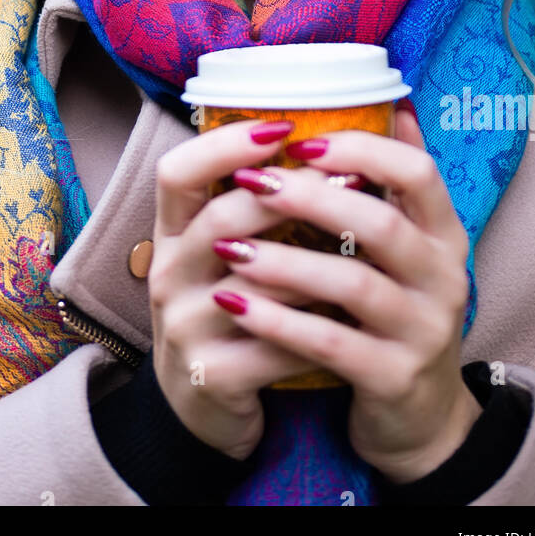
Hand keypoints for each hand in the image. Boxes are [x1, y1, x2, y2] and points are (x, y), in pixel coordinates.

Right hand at [149, 116, 340, 461]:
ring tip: (366, 242)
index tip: (282, 126)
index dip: (223, 144)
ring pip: (256, 284)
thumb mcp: (222, 255)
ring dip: (315, 263)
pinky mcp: (212, 377)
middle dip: (289, 194)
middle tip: (348, 176)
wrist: (201, 409)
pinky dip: (318, 328)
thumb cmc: (227, 312)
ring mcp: (185, 328)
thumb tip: (317, 132)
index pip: (176, 172)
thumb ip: (254, 202)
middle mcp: (168, 274)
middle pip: (221, 219)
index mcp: (172, 235)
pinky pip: (274, 345)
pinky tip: (354, 315)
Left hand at [208, 104, 483, 482]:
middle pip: (382, 225)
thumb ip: (396, 184)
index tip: (304, 141)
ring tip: (227, 248)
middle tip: (250, 182)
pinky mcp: (394, 379)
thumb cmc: (397, 313)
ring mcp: (423, 331)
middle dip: (311, 198)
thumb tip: (393, 103)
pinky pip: (331, 345)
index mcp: (444, 235)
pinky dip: (280, 323)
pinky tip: (237, 305)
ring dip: (285, 262)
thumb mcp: (409, 250)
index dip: (363, 150)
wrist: (420, 420)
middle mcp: (445, 278)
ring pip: (354, 286)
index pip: (419, 173)